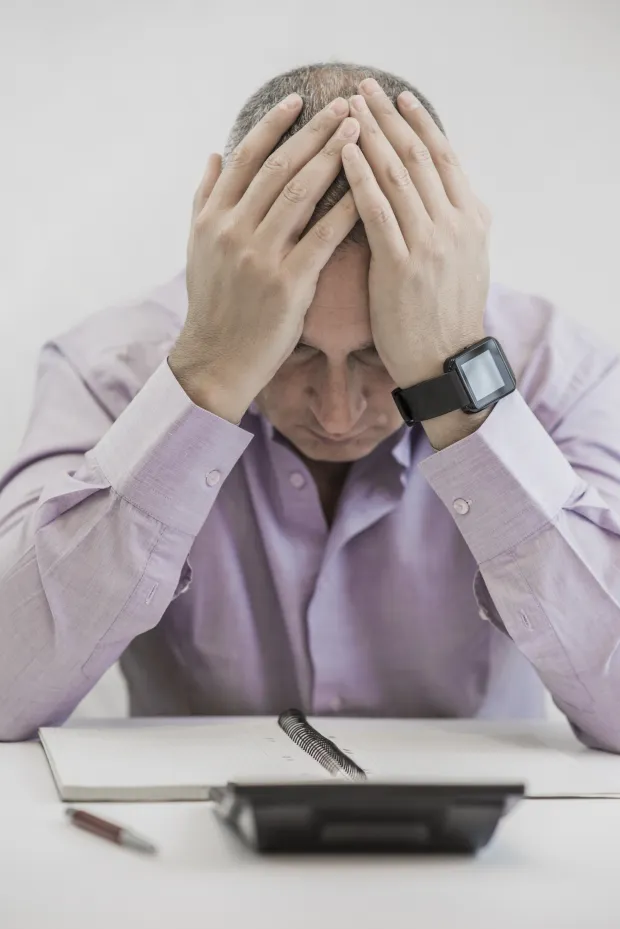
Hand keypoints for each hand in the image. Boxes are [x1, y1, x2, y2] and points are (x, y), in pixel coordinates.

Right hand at [169, 95, 360, 422]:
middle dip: (314, 132)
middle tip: (346, 106)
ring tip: (360, 132)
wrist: (217, 360)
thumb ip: (204, 198)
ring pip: (301, 192)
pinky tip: (369, 189)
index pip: (246, 158)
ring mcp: (260, 255)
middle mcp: (233, 229)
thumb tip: (213, 154)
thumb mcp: (197, 248)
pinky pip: (322, 236)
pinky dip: (346, 208)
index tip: (300, 100)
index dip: (274, 125)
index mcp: (213, 217)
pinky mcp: (287, 283)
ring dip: (334, 157)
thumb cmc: (214, 305)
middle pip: (279, 167)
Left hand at [340, 79, 491, 397]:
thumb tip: (446, 193)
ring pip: (397, 175)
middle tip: (362, 88)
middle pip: (418, 155)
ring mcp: (430, 243)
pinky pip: (377, 211)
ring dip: (370, 135)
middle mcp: (455, 223)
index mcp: (473, 218)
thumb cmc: (447, 315)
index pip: (443, 156)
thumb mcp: (467, 261)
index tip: (397, 98)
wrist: (446, 363)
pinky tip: (344, 154)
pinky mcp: (401, 266)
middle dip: (388, 117)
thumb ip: (456, 223)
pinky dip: (360, 177)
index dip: (419, 122)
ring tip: (345, 110)